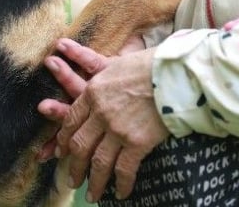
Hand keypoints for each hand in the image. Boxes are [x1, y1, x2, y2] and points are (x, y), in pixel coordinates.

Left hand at [40, 38, 168, 201]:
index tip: (62, 150)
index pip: (71, 119)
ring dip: (94, 181)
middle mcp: (100, 111)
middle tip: (72, 179)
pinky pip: (124, 170)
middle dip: (75, 165)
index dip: (64, 138)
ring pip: (98, 161)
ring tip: (91, 194)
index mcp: (93, 90)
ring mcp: (117, 128)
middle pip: (80, 144)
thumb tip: (65, 48)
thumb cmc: (150, 63)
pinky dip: (121, 184)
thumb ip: (94, 66)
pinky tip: (121, 193)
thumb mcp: (115, 62)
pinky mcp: (137, 142)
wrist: (176, 73)